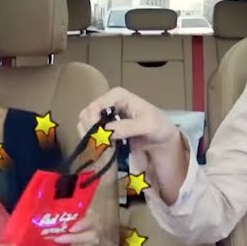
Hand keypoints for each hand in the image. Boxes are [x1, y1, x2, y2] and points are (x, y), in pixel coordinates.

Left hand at [47, 210, 100, 245]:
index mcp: (93, 218)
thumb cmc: (73, 214)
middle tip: (57, 239)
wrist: (77, 224)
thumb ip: (64, 211)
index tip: (71, 229)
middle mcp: (95, 232)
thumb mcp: (72, 210)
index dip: (82, 225)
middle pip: (89, 237)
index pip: (91, 221)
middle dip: (72, 239)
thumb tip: (48, 210)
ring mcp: (91, 243)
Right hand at [79, 87, 189, 204]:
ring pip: (84, 125)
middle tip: (99, 146)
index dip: (92, 122)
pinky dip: (92, 143)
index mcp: (117, 95)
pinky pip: (90, 135)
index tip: (98, 138)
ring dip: (89, 138)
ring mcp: (104, 116)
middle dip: (89, 131)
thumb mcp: (148, 124)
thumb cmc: (159, 126)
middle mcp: (107, 103)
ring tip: (102, 149)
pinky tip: (101, 150)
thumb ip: (127, 127)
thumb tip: (105, 132)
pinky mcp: (104, 129)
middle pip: (85, 115)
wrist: (163, 138)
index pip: (95, 106)